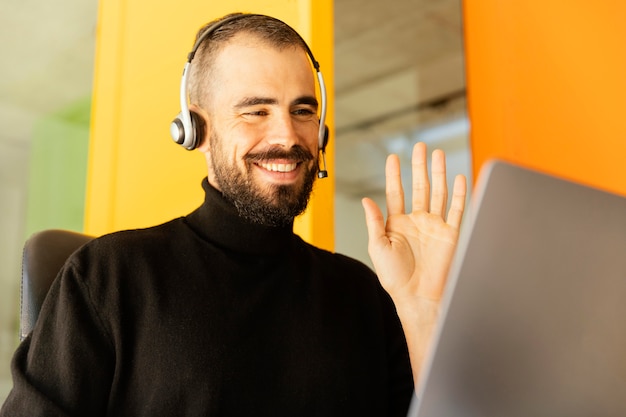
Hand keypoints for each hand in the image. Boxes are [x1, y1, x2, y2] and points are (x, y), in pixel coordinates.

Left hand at [361, 142, 465, 385]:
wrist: (418, 297)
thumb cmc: (395, 278)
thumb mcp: (378, 247)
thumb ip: (374, 222)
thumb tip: (366, 200)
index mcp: (397, 223)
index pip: (396, 191)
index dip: (394, 174)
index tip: (393, 157)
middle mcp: (417, 221)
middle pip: (419, 186)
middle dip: (419, 166)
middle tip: (420, 146)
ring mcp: (435, 226)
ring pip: (438, 192)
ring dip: (439, 173)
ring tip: (438, 155)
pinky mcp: (451, 234)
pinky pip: (456, 209)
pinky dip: (459, 193)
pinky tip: (459, 177)